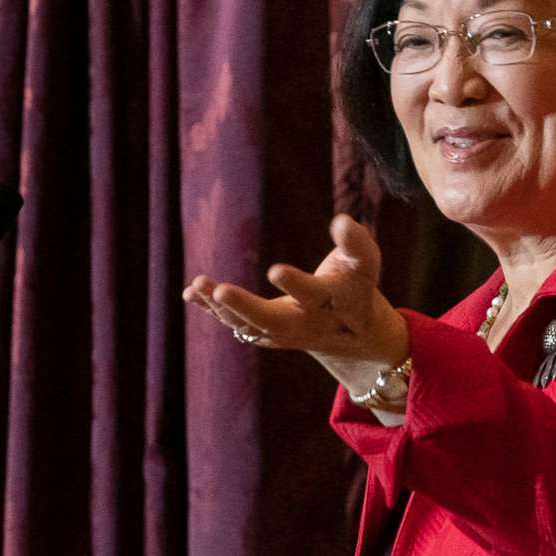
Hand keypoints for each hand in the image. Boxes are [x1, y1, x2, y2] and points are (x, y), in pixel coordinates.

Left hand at [183, 215, 411, 391]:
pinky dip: (213, 311)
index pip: (314, 294)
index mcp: (332, 303)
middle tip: (221, 291)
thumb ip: (356, 243)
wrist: (354, 335)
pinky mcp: (266, 334)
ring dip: (221, 308)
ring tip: (197, 284)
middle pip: (274, 321)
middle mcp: (306, 323)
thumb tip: (341, 221)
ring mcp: (283, 334)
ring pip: (249, 326)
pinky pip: (237, 325)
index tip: (274, 270)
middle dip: (246, 307)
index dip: (296, 284)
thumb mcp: (364, 263)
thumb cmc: (356, 286)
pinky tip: (190, 293)